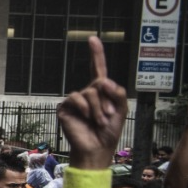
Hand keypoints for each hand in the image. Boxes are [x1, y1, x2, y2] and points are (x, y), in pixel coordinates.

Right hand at [57, 37, 126, 170]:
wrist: (97, 148)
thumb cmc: (109, 132)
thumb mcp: (121, 110)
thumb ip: (117, 93)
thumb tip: (104, 81)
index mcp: (101, 92)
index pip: (97, 69)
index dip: (96, 54)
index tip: (92, 39)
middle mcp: (87, 93)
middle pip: (98, 82)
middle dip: (106, 99)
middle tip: (108, 116)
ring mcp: (75, 100)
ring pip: (89, 92)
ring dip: (97, 108)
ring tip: (98, 121)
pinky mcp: (65, 107)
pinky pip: (76, 98)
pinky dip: (85, 107)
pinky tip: (87, 117)